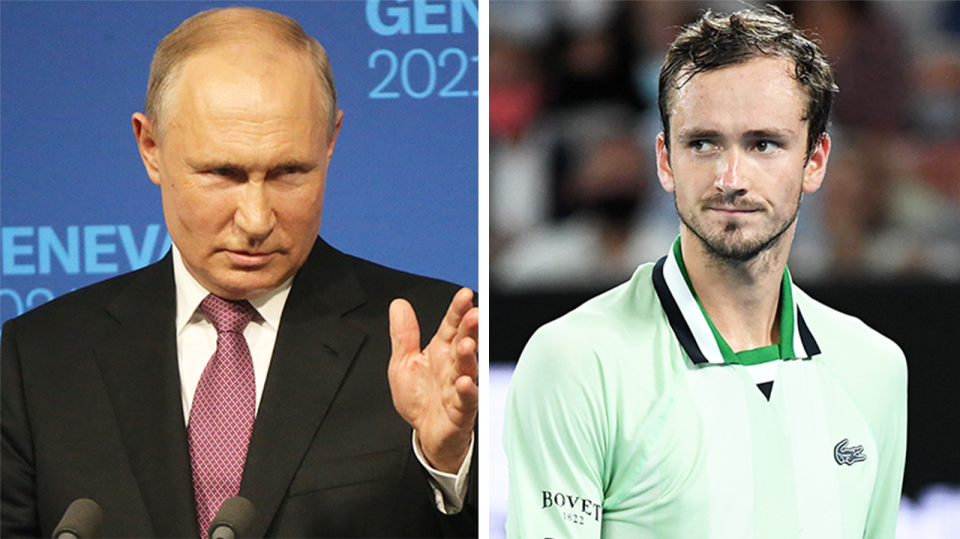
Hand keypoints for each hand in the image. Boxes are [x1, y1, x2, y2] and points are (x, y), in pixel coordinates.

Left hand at [388, 288, 478, 472]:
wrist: (426, 433)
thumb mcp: (403, 363)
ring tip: (468, 344)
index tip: (465, 295)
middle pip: (464, 342)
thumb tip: (399, 305)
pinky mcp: (461, 410)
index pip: (451, 326)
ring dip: (470, 357)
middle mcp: (453, 366)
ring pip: (468, 368)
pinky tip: (464, 382)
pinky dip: (467, 391)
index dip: (458, 310)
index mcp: (441, 351)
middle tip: (474, 314)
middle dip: (470, 328)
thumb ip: (403, 335)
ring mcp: (459, 387)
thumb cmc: (420, 398)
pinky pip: (466, 400)